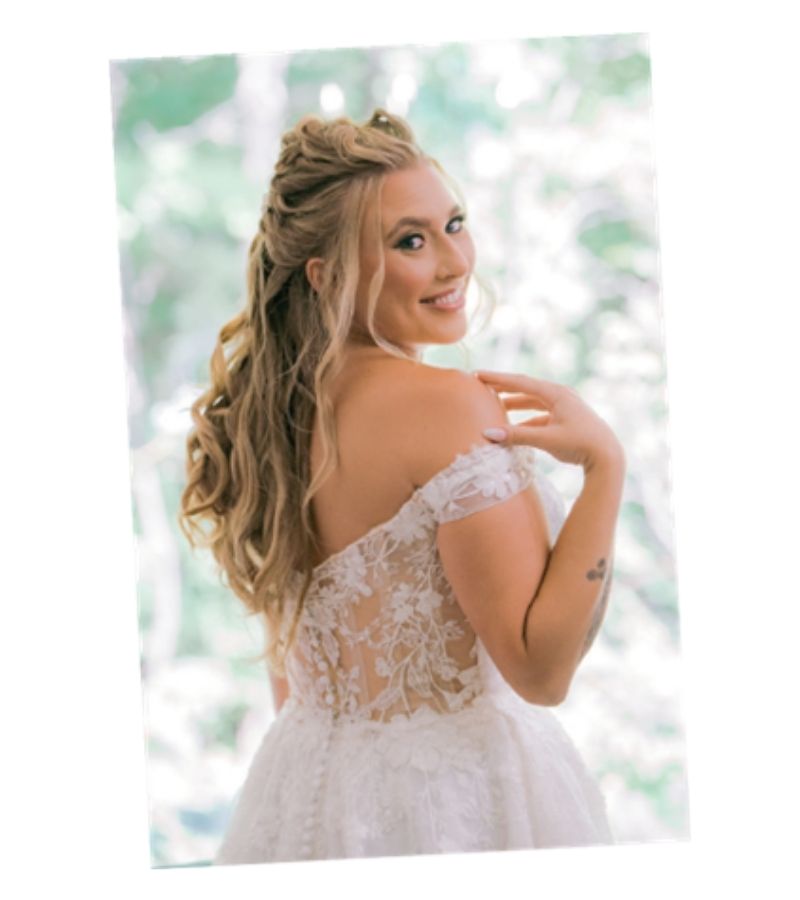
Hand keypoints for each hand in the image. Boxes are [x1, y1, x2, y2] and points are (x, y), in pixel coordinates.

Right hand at [475, 370, 624, 473]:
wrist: (607, 456)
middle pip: (525, 388)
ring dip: (514, 404)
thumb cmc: (580, 443)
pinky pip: (540, 416)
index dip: (498, 379)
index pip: (520, 382)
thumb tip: (488, 434)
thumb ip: (517, 436)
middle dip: (503, 387)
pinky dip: (526, 420)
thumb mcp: (547, 439)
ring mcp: (564, 407)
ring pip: (533, 402)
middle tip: (482, 384)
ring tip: (495, 404)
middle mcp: (560, 396)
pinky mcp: (565, 420)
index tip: (478, 374)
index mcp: (556, 393)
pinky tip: (514, 428)